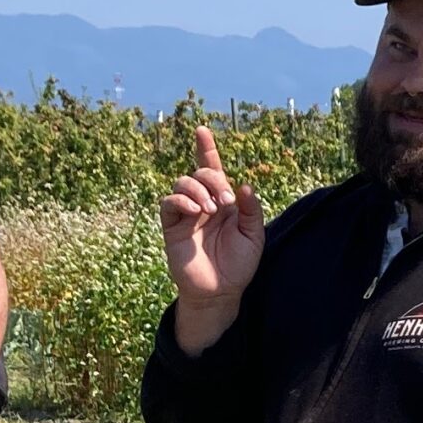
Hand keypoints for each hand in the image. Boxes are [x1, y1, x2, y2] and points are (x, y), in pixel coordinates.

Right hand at [161, 127, 264, 348]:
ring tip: (211, 209)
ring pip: (182, 183)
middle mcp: (204, 203)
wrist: (221, 291)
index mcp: (224, 202)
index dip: (207, 150)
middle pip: (200, 173)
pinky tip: (196, 211)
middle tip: (226, 202)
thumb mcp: (254, 236)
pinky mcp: (171, 226)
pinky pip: (169, 203)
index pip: (213, 170)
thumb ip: (251, 210)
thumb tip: (244, 185)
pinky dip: (181, 200)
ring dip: (198, 189)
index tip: (202, 130)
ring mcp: (186, 214)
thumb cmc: (238, 265)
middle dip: (213, 179)